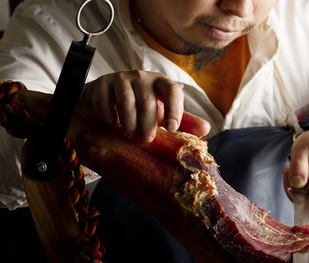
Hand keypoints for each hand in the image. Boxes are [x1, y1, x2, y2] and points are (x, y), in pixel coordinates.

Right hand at [81, 70, 209, 140]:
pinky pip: (105, 101)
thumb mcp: (162, 115)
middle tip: (145, 138)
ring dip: (128, 124)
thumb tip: (206, 128)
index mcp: (161, 83)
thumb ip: (183, 121)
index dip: (174, 110)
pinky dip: (109, 117)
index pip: (173, 90)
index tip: (171, 130)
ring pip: (126, 102)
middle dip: (147, 125)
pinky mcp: (103, 83)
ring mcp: (121, 78)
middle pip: (148, 102)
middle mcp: (143, 77)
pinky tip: (112, 123)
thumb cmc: (140, 109)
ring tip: (129, 133)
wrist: (107, 102)